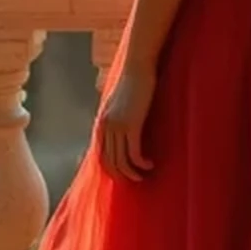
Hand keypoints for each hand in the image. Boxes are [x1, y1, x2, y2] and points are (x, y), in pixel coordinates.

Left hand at [98, 64, 156, 181]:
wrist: (138, 68)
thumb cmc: (133, 84)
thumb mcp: (119, 104)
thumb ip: (117, 118)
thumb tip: (122, 130)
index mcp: (101, 124)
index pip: (100, 155)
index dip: (111, 170)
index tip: (123, 177)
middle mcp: (105, 127)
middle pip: (110, 162)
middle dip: (122, 176)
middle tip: (135, 181)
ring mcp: (117, 127)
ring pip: (122, 161)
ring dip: (133, 173)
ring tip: (144, 176)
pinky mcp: (131, 125)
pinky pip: (134, 153)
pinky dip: (141, 163)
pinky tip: (150, 165)